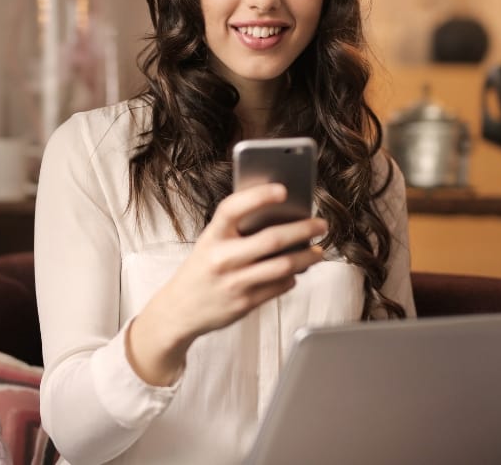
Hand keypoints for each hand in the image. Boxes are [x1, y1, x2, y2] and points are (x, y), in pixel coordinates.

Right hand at [126, 183, 326, 384]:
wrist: (179, 310)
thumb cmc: (201, 270)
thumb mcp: (209, 244)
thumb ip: (236, 231)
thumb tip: (280, 217)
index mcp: (211, 237)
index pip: (233, 208)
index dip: (258, 196)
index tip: (283, 190)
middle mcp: (222, 258)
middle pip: (271, 240)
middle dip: (303, 230)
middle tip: (321, 224)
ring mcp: (234, 283)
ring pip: (282, 266)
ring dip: (306, 257)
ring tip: (318, 251)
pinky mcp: (244, 303)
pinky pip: (279, 286)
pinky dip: (292, 277)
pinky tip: (296, 271)